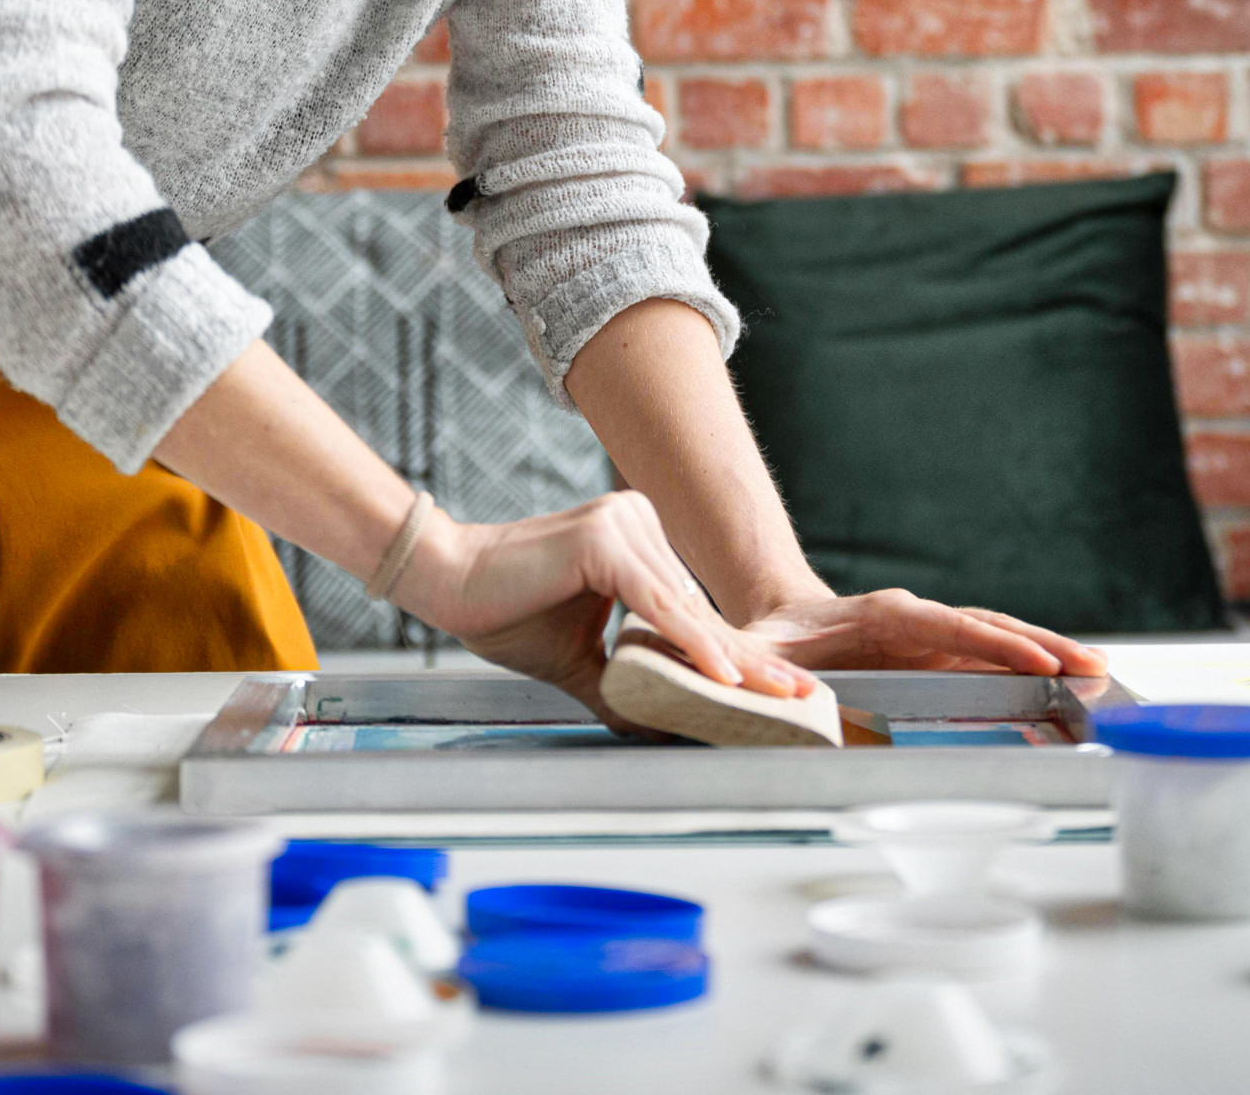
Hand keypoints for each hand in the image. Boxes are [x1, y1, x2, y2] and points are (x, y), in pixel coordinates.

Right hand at [393, 492, 816, 726]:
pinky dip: (691, 644)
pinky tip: (723, 677)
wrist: (447, 582)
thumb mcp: (579, 659)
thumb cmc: (506, 613)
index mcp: (637, 542)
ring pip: (687, 610)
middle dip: (753, 661)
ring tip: (776, 697)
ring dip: (733, 660)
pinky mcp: (604, 541)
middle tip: (803, 698)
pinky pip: (658, 605)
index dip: (738, 656)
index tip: (781, 691)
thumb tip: (661, 727)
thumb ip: (625, 683)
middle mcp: (638, 523)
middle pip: (702, 610)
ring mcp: (625, 525)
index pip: (695, 612)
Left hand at [744, 589, 1108, 683]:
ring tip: (1096, 669)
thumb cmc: (772, 640)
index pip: (951, 627)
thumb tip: (786, 698)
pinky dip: (1027, 668)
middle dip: (1041, 644)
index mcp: (886, 615)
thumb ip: (766, 671)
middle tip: (1092, 665)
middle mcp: (918, 620)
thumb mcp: (760, 653)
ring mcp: (932, 637)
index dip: (994, 644)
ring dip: (1047, 652)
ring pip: (998, 639)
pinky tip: (1064, 683)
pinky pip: (990, 659)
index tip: (1036, 659)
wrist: (780, 625)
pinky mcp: (938, 655)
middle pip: (989, 627)